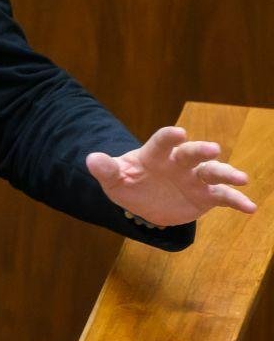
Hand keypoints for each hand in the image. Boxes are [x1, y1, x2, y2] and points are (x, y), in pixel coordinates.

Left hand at [86, 126, 256, 226]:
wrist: (143, 199)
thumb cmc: (128, 182)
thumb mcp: (114, 179)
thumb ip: (106, 169)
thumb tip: (91, 159)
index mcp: (155, 155)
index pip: (162, 142)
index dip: (169, 137)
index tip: (178, 132)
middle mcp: (179, 163)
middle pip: (191, 153)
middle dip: (201, 150)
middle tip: (213, 149)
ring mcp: (194, 178)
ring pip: (212, 172)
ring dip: (227, 173)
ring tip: (241, 178)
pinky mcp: (205, 196)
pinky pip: (223, 197)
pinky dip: (237, 201)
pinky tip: (250, 207)